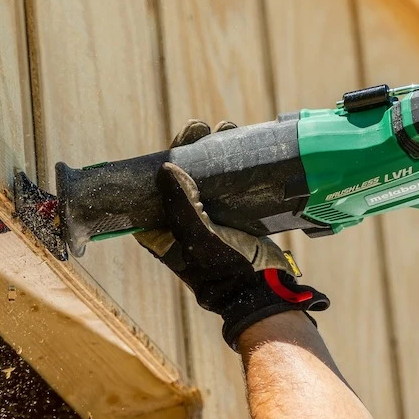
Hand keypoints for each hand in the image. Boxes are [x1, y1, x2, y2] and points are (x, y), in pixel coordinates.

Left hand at [135, 121, 328, 349]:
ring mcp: (210, 217)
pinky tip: (243, 145)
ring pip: (207, 176)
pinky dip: (234, 164)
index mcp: (164, 230)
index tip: (178, 141)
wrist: (263, 290)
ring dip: (215, 152)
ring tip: (226, 130)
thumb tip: (165, 167)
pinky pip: (229, 184)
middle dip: (192, 150)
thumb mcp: (199, 238)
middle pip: (182, 176)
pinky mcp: (234, 215)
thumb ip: (181, 205)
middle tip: (202, 128)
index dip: (164, 160)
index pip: (155, 187)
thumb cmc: (225, 270)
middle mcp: (184, 221)